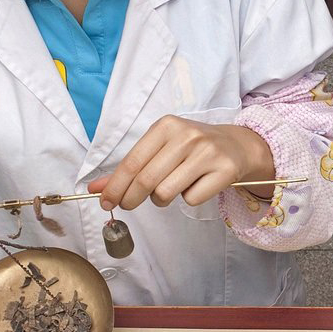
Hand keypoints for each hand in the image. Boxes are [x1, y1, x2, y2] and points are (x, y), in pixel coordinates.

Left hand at [86, 116, 273, 210]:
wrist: (236, 145)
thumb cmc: (191, 148)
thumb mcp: (160, 149)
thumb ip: (129, 169)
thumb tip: (97, 189)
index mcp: (166, 126)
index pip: (133, 162)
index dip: (115, 186)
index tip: (105, 202)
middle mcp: (187, 136)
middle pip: (147, 180)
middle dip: (131, 199)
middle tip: (128, 205)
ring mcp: (207, 153)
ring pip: (167, 192)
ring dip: (161, 199)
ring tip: (169, 189)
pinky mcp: (224, 170)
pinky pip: (191, 199)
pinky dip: (188, 199)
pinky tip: (195, 185)